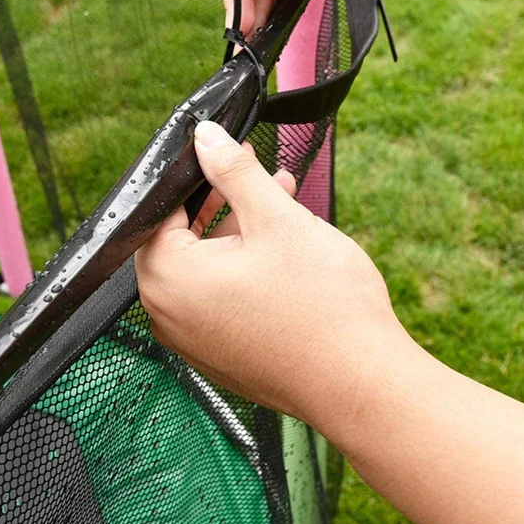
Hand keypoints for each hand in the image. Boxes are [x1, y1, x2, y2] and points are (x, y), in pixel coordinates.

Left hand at [135, 120, 406, 431]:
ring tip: (286, 206)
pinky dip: (245, 271)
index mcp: (168, 280)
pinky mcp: (222, 357)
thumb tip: (205, 137)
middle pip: (186, 240)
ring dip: (242, 234)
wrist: (363, 386)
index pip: (161, 213)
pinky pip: (221, 300)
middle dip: (226, 203)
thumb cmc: (321, 304)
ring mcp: (194, 342)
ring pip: (208, 269)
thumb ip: (233, 171)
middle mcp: (169, 317)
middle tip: (264, 179)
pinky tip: (285, 252)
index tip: (227, 161)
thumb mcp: (275, 219)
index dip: (198, 179)